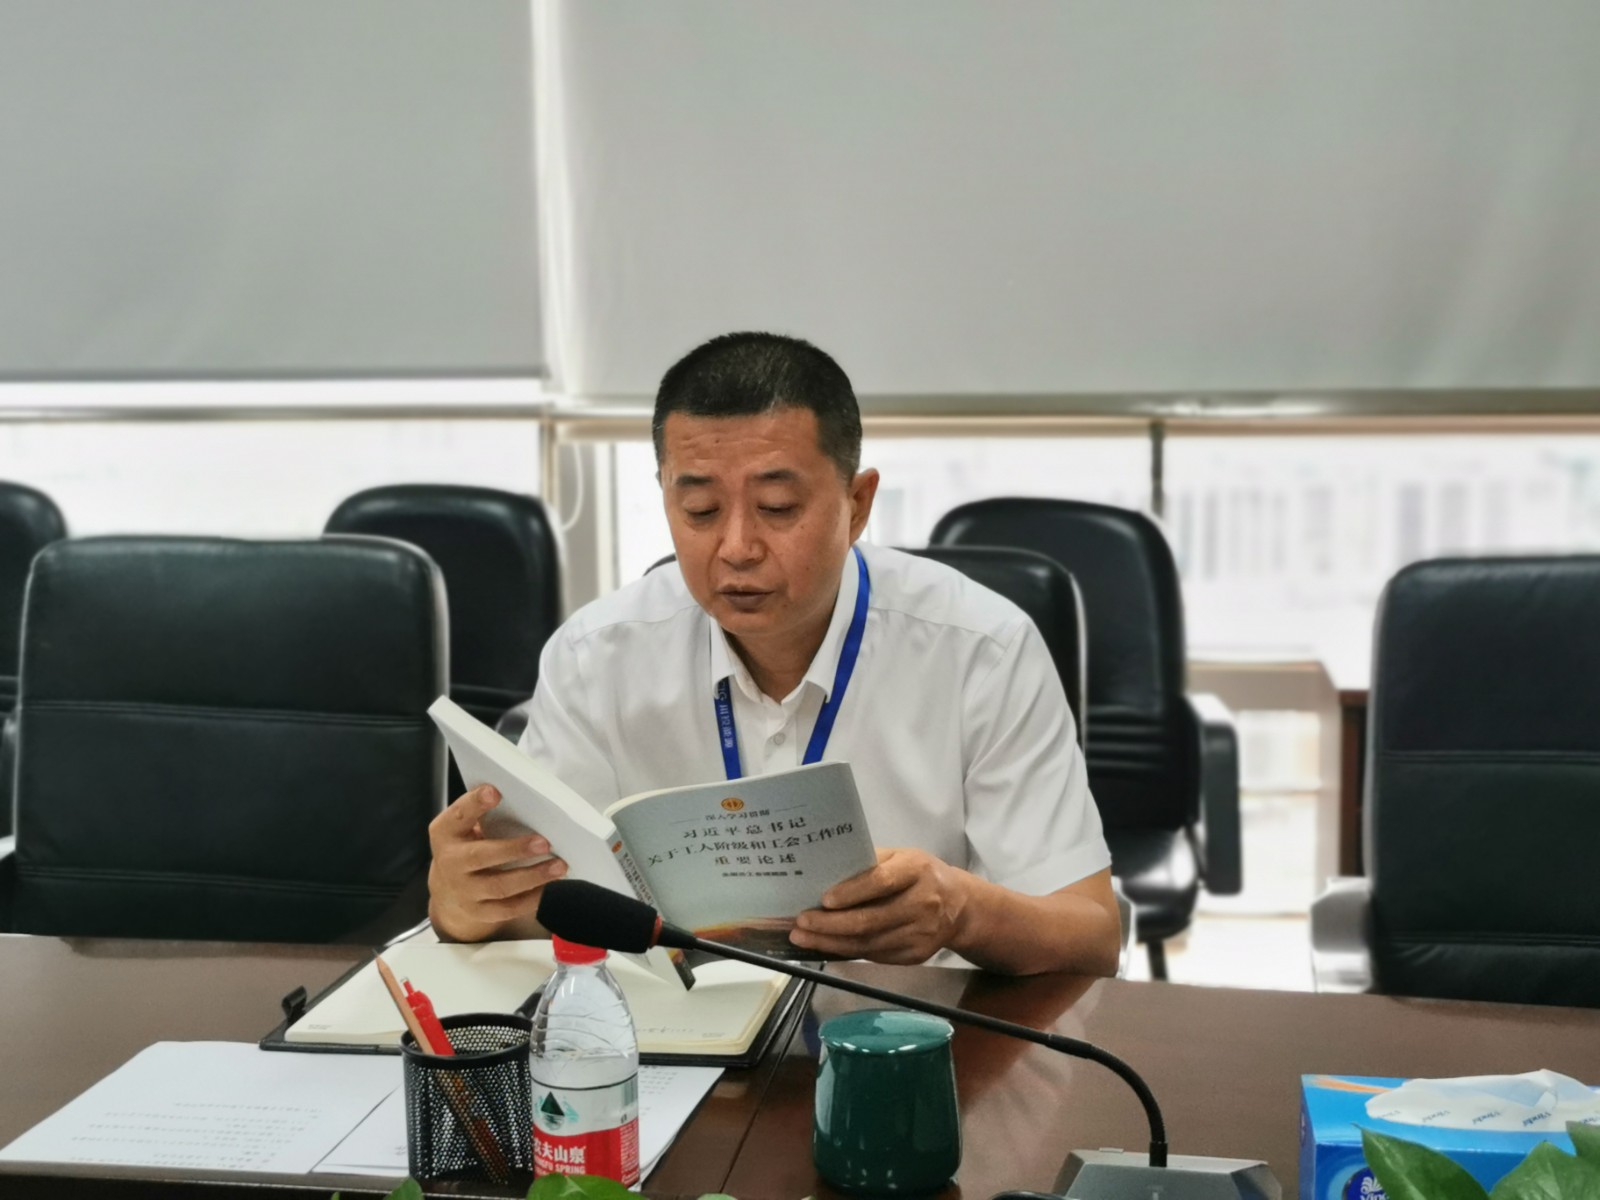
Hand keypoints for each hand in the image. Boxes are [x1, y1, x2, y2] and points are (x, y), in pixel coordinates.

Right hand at [427, 785, 567, 941]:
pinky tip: (550, 886)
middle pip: (481, 856)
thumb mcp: (465, 827)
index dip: (475, 803)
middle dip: (514, 849)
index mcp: (446, 833)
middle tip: (544, 842)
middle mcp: (450, 863)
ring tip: (559, 866)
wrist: (448, 891)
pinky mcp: (479, 912)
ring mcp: (464, 891)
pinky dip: (532, 898)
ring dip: (532, 876)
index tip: (494, 791)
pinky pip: (509, 908)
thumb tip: (528, 802)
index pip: (459, 815)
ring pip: (500, 886)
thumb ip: (486, 814)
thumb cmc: (467, 846)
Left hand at [788, 848, 972, 964]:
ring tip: (803, 937)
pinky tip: (827, 945)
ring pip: (869, 943)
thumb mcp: (900, 857)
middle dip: (829, 924)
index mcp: (916, 870)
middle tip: (800, 923)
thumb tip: (825, 874)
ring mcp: (921, 933)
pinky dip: (847, 951)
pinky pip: (875, 955)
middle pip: (871, 920)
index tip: (824, 899)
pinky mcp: (916, 955)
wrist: (959, 906)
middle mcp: (922, 903)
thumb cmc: (919, 874)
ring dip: (831, 942)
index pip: (881, 882)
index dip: (852, 892)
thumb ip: (869, 863)